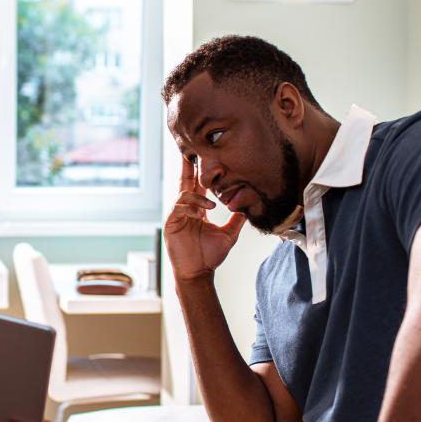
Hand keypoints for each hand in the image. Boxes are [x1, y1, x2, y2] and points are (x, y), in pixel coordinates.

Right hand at [163, 156, 245, 281]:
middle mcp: (186, 208)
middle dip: (187, 165)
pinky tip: (202, 214)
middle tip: (189, 148)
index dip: (200, 170)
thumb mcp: (229, 234)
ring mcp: (177, 215)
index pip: (198, 184)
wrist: (199, 273)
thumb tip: (249, 205)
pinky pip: (178, 208)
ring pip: (183, 194)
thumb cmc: (210, 255)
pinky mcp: (170, 224)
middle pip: (185, 181)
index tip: (204, 155)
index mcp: (198, 208)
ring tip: (211, 207)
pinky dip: (191, 208)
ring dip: (198, 196)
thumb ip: (237, 219)